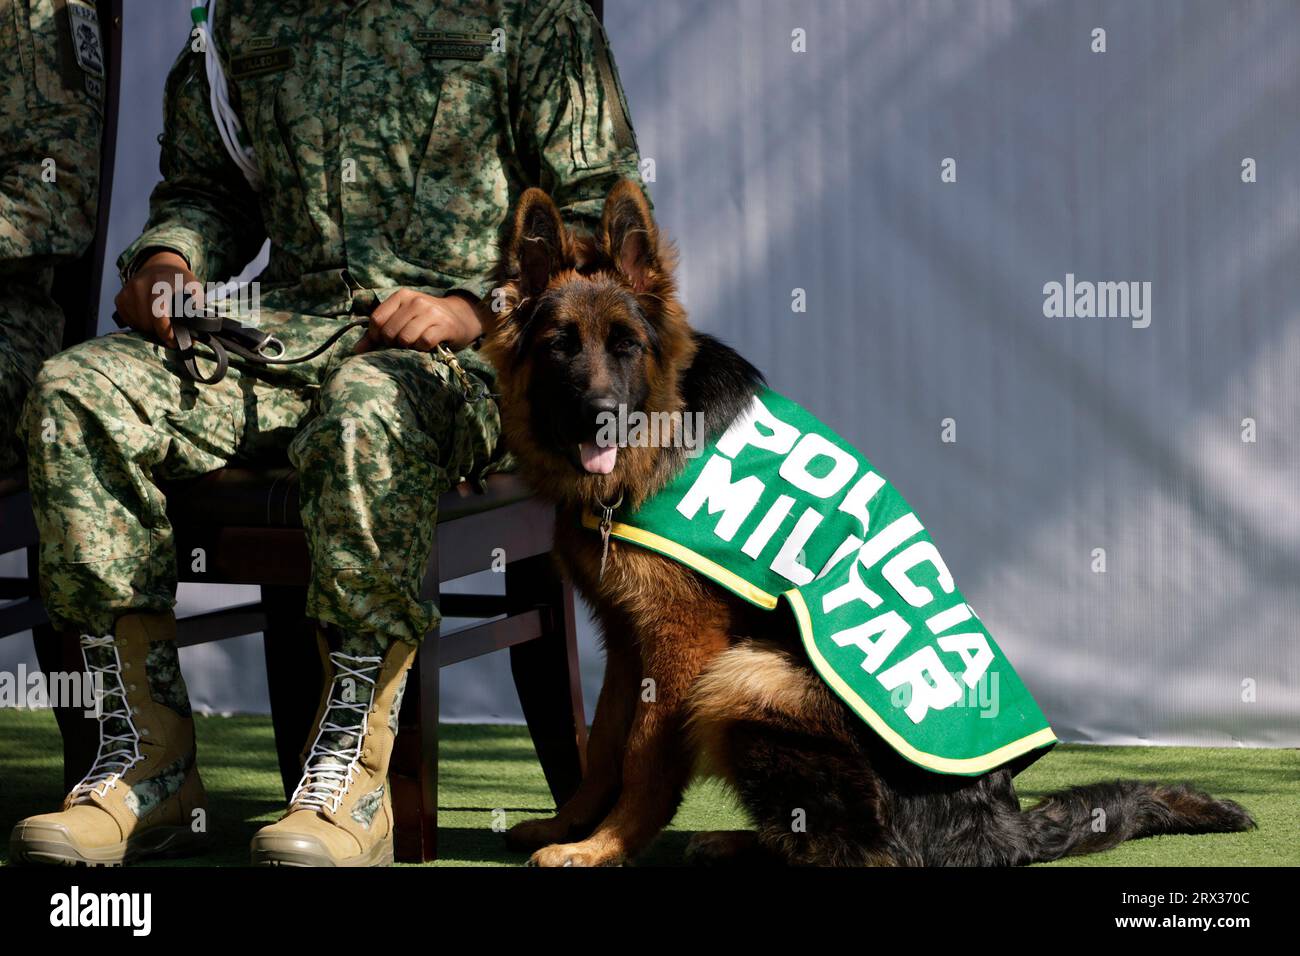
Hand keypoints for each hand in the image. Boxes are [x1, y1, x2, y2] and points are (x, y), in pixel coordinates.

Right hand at [113, 251, 199, 347]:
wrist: (160, 265)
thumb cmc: (180, 280)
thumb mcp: (194, 289)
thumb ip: (196, 309)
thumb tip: (193, 334)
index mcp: (160, 282)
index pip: (157, 313)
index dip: (166, 332)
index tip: (173, 341)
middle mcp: (140, 285)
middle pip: (146, 322)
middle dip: (159, 332)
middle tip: (170, 333)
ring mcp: (128, 291)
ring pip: (136, 323)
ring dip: (149, 328)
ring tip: (160, 324)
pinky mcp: (120, 297)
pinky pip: (128, 320)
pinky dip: (138, 324)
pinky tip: (149, 318)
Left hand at [354, 288, 483, 353]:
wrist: (462, 317)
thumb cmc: (427, 320)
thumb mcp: (403, 319)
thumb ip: (378, 333)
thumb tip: (356, 351)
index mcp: (402, 296)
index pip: (377, 319)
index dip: (376, 336)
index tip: (385, 342)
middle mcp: (416, 301)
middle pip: (390, 331)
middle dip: (392, 344)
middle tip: (403, 345)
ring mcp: (431, 312)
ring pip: (405, 338)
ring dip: (408, 348)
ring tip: (415, 345)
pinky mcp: (444, 326)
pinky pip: (424, 343)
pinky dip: (422, 349)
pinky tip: (427, 347)